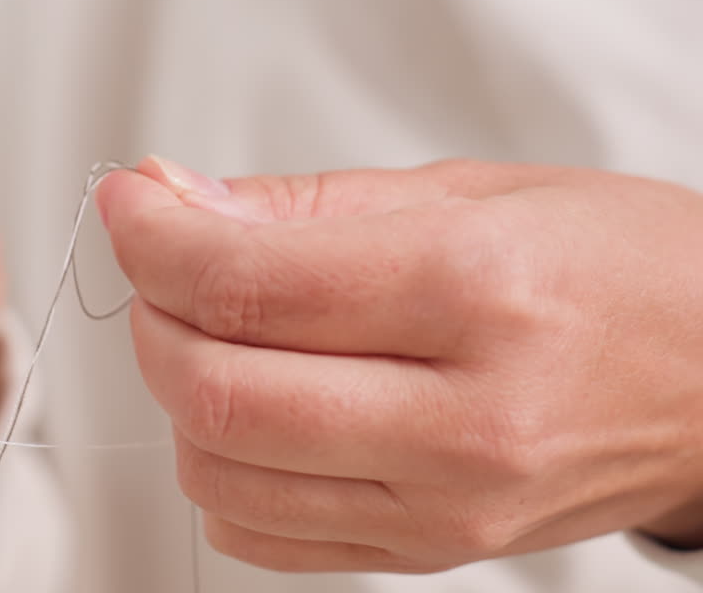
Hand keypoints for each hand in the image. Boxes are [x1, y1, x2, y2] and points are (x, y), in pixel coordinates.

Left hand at [98, 156, 702, 571]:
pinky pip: (261, 534)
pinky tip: (258, 408)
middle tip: (164, 263)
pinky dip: (222, 467)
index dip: (152, 237)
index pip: (249, 285)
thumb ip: (303, 206)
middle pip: (217, 391)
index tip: (126, 201)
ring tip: (220, 332)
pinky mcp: (430, 551)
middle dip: (151, 317)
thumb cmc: (617, 269)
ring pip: (221, 472)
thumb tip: (173, 201)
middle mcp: (462, 420)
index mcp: (476, 293)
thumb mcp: (468, 191)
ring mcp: (445, 504)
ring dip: (181, 392)